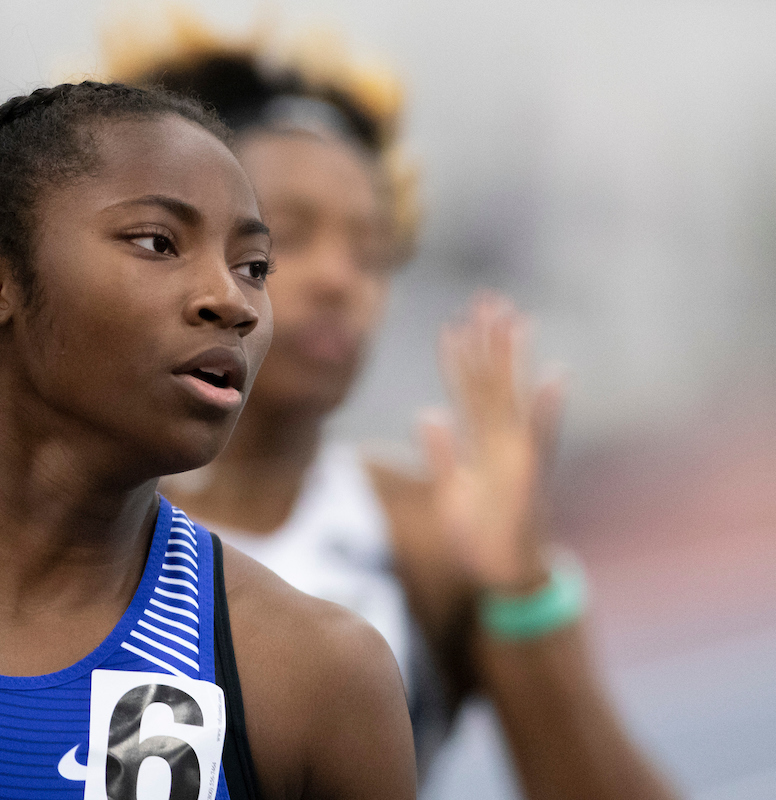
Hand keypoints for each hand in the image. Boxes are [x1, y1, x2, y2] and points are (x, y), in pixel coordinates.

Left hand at [417, 293, 564, 594]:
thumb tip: (427, 413)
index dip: (458, 360)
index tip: (451, 325)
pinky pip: (541, 437)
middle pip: (492, 383)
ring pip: (512, 398)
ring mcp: (518, 456)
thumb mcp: (449, 489)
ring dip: (513, 360)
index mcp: (483, 445)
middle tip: (487, 299)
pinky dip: (548, 410)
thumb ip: (442, 451)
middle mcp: (503, 443)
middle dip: (490, 342)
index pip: (468, 393)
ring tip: (513, 320)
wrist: (504, 575)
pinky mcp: (530, 476)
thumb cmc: (478, 535)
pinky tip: (557, 378)